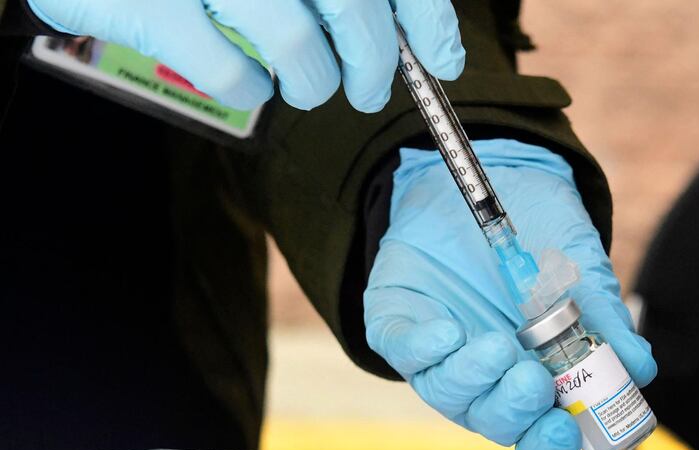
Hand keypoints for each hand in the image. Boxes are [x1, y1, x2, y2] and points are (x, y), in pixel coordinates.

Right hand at [28, 0, 464, 110]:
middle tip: (366, 91)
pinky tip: (247, 78)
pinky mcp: (156, 7)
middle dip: (373, 67)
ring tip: (304, 84)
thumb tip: (429, 42)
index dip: (428, 19)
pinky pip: (234, 76)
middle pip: (355, 12)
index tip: (442, 62)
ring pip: (298, 52)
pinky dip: (250, 89)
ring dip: (311, 83)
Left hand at [364, 139, 656, 449]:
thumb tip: (640, 370)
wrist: (497, 175)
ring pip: (447, 391)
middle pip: (493, 420)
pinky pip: (402, 349)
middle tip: (532, 380)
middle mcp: (486, 371)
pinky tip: (448, 333)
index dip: (549, 444)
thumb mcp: (580, 269)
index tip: (564, 430)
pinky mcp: (400, 321)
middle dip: (512, 409)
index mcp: (535, 371)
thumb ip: (604, 319)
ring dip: (473, 378)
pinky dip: (423, 349)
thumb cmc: (544, 229)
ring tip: (498, 347)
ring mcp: (441, 350)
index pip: (539, 431)